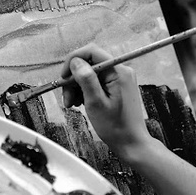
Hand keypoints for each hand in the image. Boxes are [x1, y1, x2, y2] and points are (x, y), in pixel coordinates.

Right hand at [60, 44, 150, 158]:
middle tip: (67, 98)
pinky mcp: (116, 86)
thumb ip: (86, 80)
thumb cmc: (116, 127)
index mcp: (118, 72)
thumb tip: (75, 62)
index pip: (92, 51)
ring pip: (90, 73)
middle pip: (89, 63)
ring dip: (77, 87)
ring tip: (73, 104)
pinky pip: (96, 81)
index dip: (74, 60)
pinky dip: (85, 90)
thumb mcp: (96, 103)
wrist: (131, 143)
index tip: (63, 76)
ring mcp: (119, 78)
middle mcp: (120, 70)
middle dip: (74, 79)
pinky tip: (81, 103)